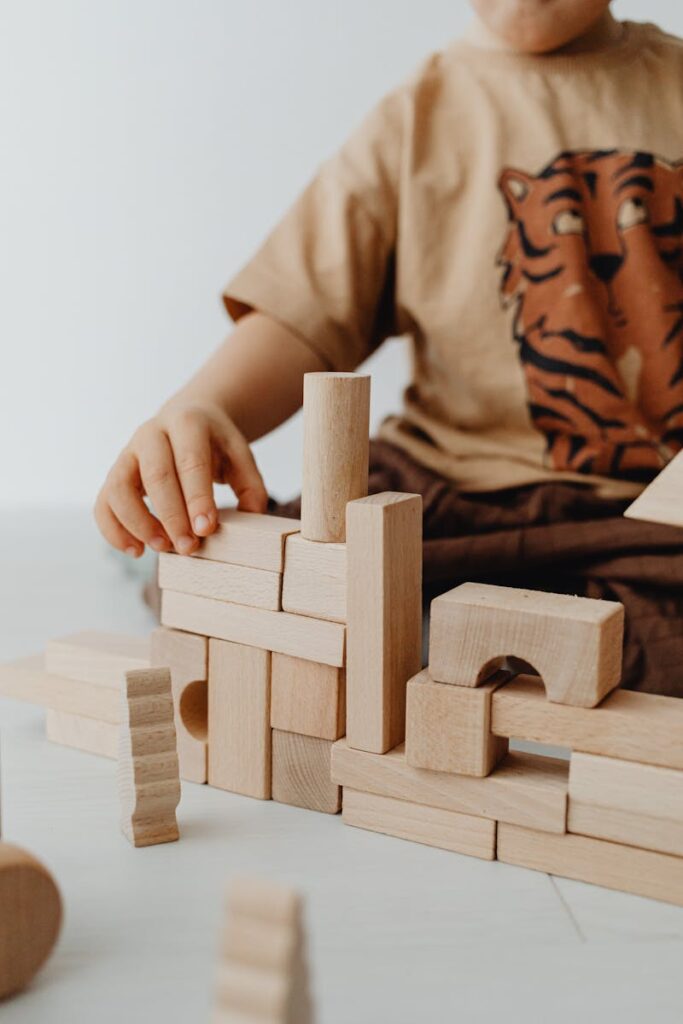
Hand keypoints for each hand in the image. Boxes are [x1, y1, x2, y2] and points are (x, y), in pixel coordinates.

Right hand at [94, 401, 267, 556]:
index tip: (206, 529)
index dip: (197, 497)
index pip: (190, 461)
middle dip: (172, 516)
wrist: (187, 419)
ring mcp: (127, 453)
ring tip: (163, 548)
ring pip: (119, 488)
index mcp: (187, 423)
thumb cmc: (215, 444)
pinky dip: (114, 530)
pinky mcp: (114, 475)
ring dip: (138, 523)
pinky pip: (103, 503)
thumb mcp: (239, 453)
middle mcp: (151, 434)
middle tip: (189, 547)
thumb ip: (250, 483)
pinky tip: (136, 550)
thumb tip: (252, 516)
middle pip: (155, 475)